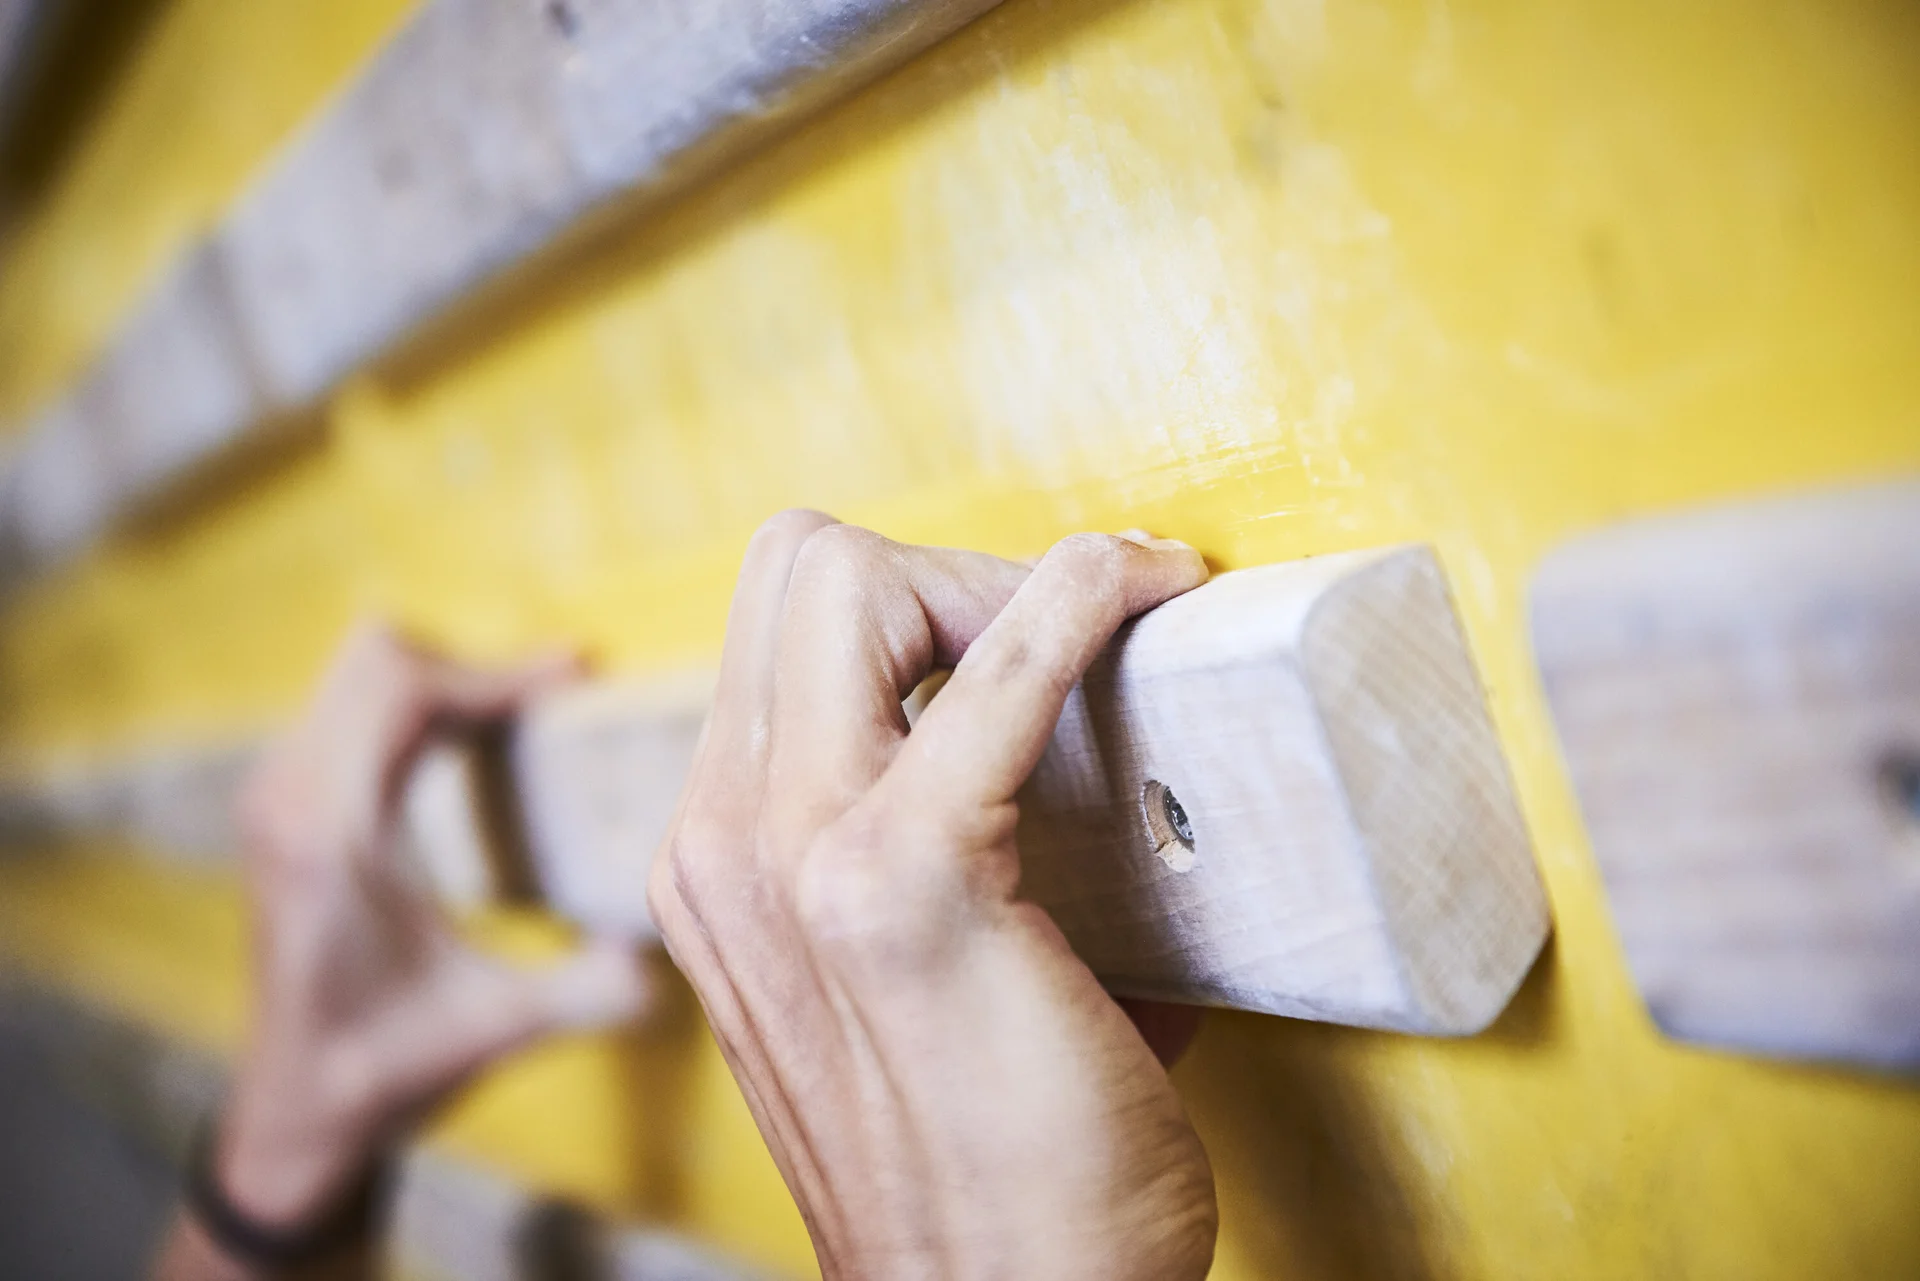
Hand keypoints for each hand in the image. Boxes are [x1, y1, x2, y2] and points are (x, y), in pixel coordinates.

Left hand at [215, 626, 649, 1232]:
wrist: (294, 1113)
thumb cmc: (385, 1070)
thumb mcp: (495, 1031)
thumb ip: (584, 992)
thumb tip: (665, 958)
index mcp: (332, 836)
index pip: (403, 695)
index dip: (493, 674)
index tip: (573, 681)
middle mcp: (288, 798)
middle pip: (375, 658)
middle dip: (471, 667)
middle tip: (550, 701)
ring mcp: (274, 796)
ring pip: (357, 675)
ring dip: (442, 681)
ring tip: (522, 717)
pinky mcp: (281, 805)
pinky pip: (347, 708)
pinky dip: (411, 705)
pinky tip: (469, 745)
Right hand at [649, 513, 1218, 1279]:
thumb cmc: (997, 1170)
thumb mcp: (916, 995)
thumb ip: (953, 868)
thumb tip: (1110, 774)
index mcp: (718, 863)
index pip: (774, 629)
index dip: (911, 602)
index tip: (1033, 634)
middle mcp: (721, 843)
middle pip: (792, 564)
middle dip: (938, 567)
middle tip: (1057, 632)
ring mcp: (787, 858)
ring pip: (843, 572)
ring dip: (989, 577)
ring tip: (1100, 624)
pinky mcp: (902, 881)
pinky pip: (996, 661)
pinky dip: (1074, 596)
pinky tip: (1143, 589)